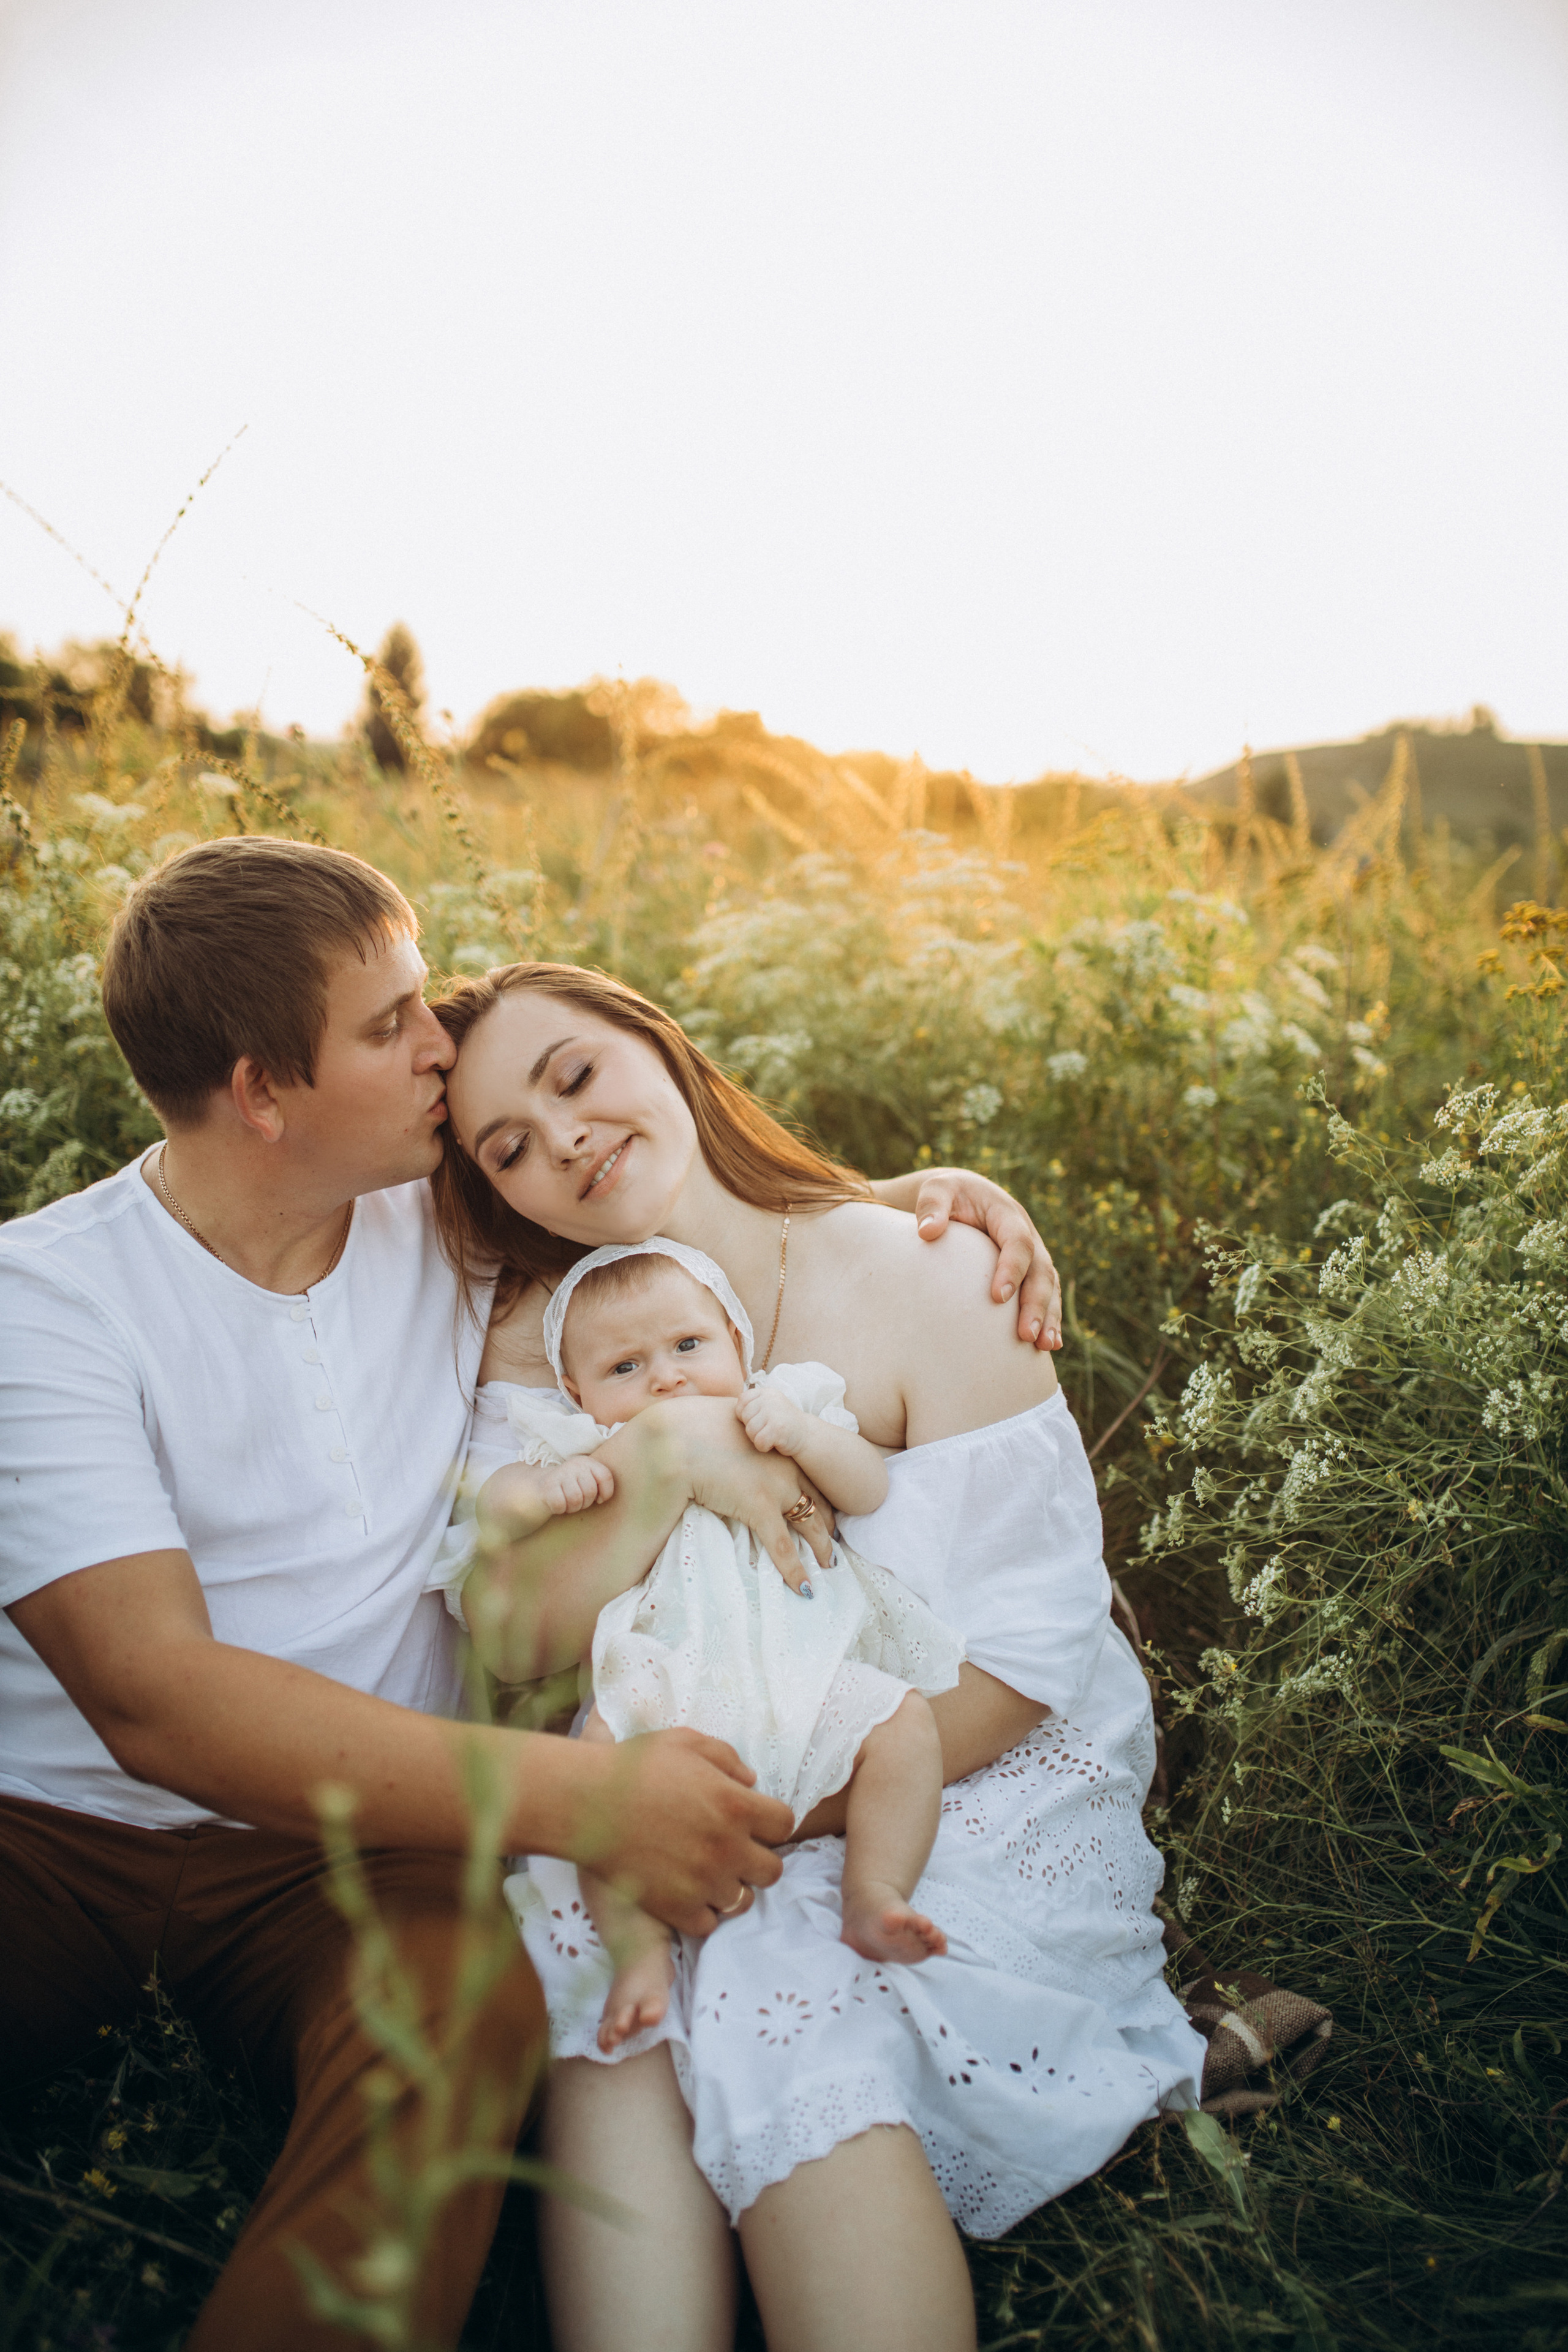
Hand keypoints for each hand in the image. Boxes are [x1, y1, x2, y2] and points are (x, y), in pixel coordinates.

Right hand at [540, 1457, 615, 1514]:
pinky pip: (561, 1504)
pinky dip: (560, 1509)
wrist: (542, 1486)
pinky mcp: (548, 1485)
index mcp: (587, 1462)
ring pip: (576, 1499)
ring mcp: (560, 1473)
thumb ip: (599, 1484)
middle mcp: (574, 1465)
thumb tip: (602, 1499)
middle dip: (586, 1503)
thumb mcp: (586, 1480)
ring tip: (568, 1503)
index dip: (606, 1492)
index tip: (599, 1499)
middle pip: (591, 1491)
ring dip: (573, 1508)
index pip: (606, 1476)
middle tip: (578, 1501)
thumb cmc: (571, 1487)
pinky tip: (558, 1504)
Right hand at [578, 1726, 794, 1935]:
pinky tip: (685, 1892)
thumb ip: (727, 1759)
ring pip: (743, 1901)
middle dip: (757, 1859)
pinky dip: (701, 1912)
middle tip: (733, 1850)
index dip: (771, 1822)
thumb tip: (751, 1781)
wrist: (586, 1803)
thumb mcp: (686, 1742)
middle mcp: (728, 1847)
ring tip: (707, 1873)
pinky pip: (709, 1924)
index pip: (785, 1825)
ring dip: (730, 1887)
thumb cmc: (634, 1766)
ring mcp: (704, 1882)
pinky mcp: (677, 1908)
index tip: (754, 1820)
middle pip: (772, 1871)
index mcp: (736, 1805)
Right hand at [648, 1396, 831, 1596]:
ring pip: (810, 1525)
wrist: (681, 1435)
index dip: (820, 1497)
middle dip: (828, 1523)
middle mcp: (786, 1468)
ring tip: (829, 1564)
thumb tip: (733, 1451)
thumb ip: (739, 1441)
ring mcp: (776, 1488)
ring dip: (822, 1547)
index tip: (826, 1512)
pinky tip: (805, 1587)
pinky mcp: (759, 1508)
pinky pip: (782, 1547)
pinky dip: (795, 1570)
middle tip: (833, 1540)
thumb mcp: (728, 1429)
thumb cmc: (696, 1427)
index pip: (810, 1477)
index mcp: (779, 1449)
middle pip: (818, 1501)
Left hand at [735, 1384, 808, 1457]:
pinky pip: (759, 1442)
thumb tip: (722, 1403)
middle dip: (752, 1428)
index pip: (742, 1401)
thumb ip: (752, 1404)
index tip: (757, 1420)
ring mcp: (775, 1412)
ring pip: (750, 1430)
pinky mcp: (779, 1428)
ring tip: (771, 1436)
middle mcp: (770, 1399)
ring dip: (758, 1439)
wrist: (806, 1435)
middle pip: (745, 1417)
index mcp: (766, 1392)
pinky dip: (764, 1447)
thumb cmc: (781, 1423)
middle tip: (766, 1430)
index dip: (744, 1415)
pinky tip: (774, 1443)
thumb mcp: (768, 1406)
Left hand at [911, 1167, 1060, 1350]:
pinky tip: (1047, 1346)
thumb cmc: (946, 1196)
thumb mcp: (936, 1190)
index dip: (1012, 1268)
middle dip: (1036, 1303)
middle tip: (1026, 1334)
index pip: (1017, 1241)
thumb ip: (932, 1206)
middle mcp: (1027, 1234)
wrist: (961, 1196)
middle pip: (1041, 1269)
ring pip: (1048, 1286)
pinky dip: (1049, 1319)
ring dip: (1048, 1316)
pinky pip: (1046, 1295)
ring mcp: (1032, 1254)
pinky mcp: (1029, 1272)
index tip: (997, 1297)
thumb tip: (927, 1232)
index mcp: (1007, 1214)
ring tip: (1043, 1346)